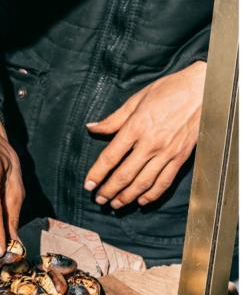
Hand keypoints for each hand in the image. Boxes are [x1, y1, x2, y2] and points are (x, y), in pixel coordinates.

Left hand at [84, 61, 206, 207]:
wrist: (205, 90)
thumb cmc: (170, 90)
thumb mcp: (137, 99)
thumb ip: (113, 119)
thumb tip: (91, 128)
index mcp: (136, 127)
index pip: (110, 157)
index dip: (97, 174)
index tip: (88, 185)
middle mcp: (151, 143)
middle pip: (125, 174)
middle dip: (109, 191)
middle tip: (99, 200)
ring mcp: (168, 152)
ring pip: (143, 182)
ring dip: (127, 197)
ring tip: (115, 204)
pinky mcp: (182, 157)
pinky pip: (165, 181)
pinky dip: (152, 194)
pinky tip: (142, 201)